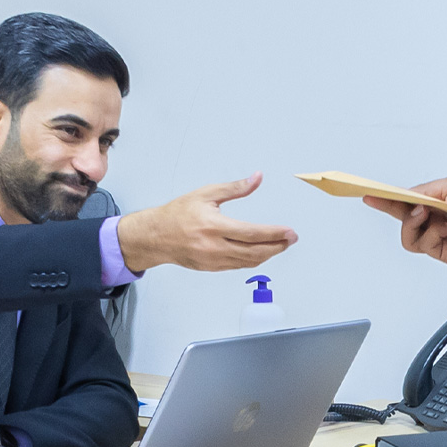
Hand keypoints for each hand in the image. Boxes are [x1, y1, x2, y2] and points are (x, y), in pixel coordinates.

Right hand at [117, 173, 297, 271]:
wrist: (155, 236)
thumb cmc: (177, 214)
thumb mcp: (206, 194)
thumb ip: (234, 188)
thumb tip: (257, 178)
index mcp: (213, 226)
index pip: (252, 233)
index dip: (274, 234)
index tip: (289, 231)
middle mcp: (214, 246)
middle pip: (254, 251)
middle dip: (277, 246)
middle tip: (291, 239)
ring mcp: (213, 260)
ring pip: (248, 261)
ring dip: (268, 254)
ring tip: (281, 245)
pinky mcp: (212, 268)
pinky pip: (239, 266)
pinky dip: (254, 260)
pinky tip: (262, 252)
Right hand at [362, 176, 446, 264]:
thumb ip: (423, 191)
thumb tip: (403, 195)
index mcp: (431, 202)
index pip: (401, 201)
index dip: (384, 199)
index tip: (367, 194)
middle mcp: (430, 220)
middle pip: (399, 218)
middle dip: (393, 209)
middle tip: (397, 203)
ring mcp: (434, 237)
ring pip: (407, 235)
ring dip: (417, 223)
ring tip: (432, 214)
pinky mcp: (441, 251)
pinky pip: (423, 244)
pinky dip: (434, 233)